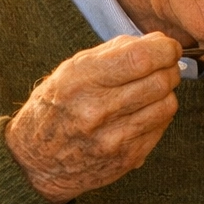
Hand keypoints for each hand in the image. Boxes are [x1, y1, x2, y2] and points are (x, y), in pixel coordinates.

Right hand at [5, 34, 182, 203]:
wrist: (34, 162)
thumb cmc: (55, 107)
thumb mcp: (71, 70)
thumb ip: (115, 51)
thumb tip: (159, 41)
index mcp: (80, 81)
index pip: (140, 59)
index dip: (164, 50)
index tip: (169, 47)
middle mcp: (96, 111)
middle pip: (159, 81)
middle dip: (169, 69)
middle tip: (164, 67)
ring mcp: (113, 138)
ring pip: (167, 105)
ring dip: (166, 93)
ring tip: (152, 89)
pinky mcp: (127, 158)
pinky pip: (161, 127)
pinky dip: (159, 115)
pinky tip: (143, 111)